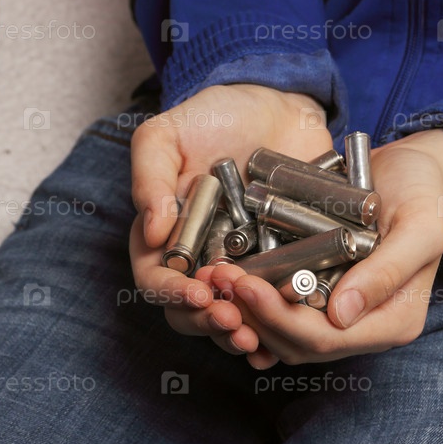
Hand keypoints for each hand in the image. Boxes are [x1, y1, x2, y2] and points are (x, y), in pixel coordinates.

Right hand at [129, 84, 331, 354]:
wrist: (276, 104)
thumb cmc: (213, 116)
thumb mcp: (166, 136)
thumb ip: (149, 179)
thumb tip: (150, 233)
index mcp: (168, 239)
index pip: (156, 280)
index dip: (173, 295)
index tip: (198, 293)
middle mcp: (205, 260)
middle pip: (197, 310)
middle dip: (213, 323)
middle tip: (236, 325)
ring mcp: (247, 266)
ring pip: (239, 316)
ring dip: (247, 334)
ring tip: (262, 340)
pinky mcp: (286, 263)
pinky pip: (282, 302)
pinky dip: (285, 323)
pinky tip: (293, 335)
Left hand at [211, 129, 442, 367]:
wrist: (412, 171)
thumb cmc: (423, 194)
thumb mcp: (421, 226)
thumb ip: (389, 271)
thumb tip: (343, 316)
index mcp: (394, 322)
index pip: (329, 341)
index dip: (282, 320)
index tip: (247, 284)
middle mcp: (365, 328)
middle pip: (298, 344)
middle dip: (254, 315)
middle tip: (221, 277)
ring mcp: (339, 313)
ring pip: (281, 333)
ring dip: (244, 310)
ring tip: (215, 276)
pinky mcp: (318, 295)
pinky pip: (279, 310)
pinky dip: (251, 298)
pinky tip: (226, 274)